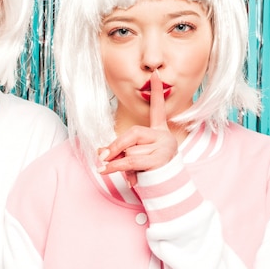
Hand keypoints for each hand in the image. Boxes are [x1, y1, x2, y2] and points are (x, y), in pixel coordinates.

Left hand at [97, 71, 177, 186]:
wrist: (169, 193)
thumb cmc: (150, 175)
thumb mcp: (133, 160)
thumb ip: (120, 152)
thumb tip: (100, 153)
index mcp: (160, 132)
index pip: (158, 109)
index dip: (157, 92)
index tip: (156, 74)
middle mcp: (164, 137)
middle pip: (132, 134)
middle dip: (116, 147)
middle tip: (103, 158)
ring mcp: (165, 148)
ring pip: (130, 150)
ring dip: (121, 164)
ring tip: (127, 174)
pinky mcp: (160, 160)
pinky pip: (131, 160)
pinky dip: (115, 167)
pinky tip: (104, 170)